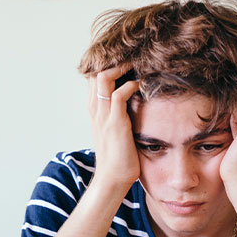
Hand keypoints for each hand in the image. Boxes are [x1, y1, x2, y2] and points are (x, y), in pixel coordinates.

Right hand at [87, 64, 140, 190]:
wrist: (113, 180)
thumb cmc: (118, 158)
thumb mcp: (116, 132)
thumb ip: (120, 116)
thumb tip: (136, 105)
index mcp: (95, 111)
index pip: (94, 77)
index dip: (107, 64)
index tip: (126, 60)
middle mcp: (95, 110)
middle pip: (95, 71)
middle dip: (114, 60)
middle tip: (133, 57)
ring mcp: (103, 116)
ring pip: (103, 77)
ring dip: (121, 67)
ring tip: (137, 65)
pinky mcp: (115, 123)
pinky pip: (119, 94)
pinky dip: (131, 85)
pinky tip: (142, 85)